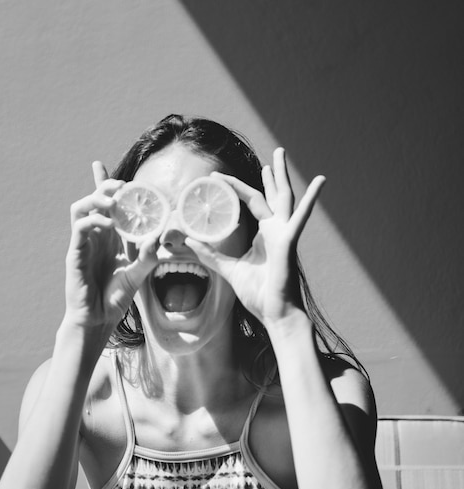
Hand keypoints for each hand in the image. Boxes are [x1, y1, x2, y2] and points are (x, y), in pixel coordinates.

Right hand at [64, 162, 157, 330]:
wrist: (98, 319)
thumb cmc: (115, 297)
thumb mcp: (139, 274)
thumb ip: (149, 256)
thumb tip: (161, 236)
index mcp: (109, 237)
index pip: (105, 204)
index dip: (102, 183)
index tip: (101, 165)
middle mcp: (95, 236)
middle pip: (94, 200)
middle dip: (105, 186)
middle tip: (121, 185)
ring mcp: (84, 242)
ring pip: (81, 207)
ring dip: (96, 198)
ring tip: (114, 201)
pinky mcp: (75, 252)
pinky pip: (80, 226)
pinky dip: (94, 219)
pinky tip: (108, 223)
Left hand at [186, 148, 324, 325]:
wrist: (275, 313)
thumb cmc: (259, 294)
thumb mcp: (229, 270)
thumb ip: (210, 255)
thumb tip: (189, 240)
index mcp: (264, 235)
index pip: (251, 203)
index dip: (236, 188)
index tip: (218, 177)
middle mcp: (275, 230)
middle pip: (273, 195)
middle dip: (272, 175)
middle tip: (273, 155)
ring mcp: (284, 234)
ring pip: (284, 197)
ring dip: (282, 176)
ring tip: (280, 154)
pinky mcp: (289, 241)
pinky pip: (300, 217)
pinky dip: (311, 200)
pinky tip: (321, 181)